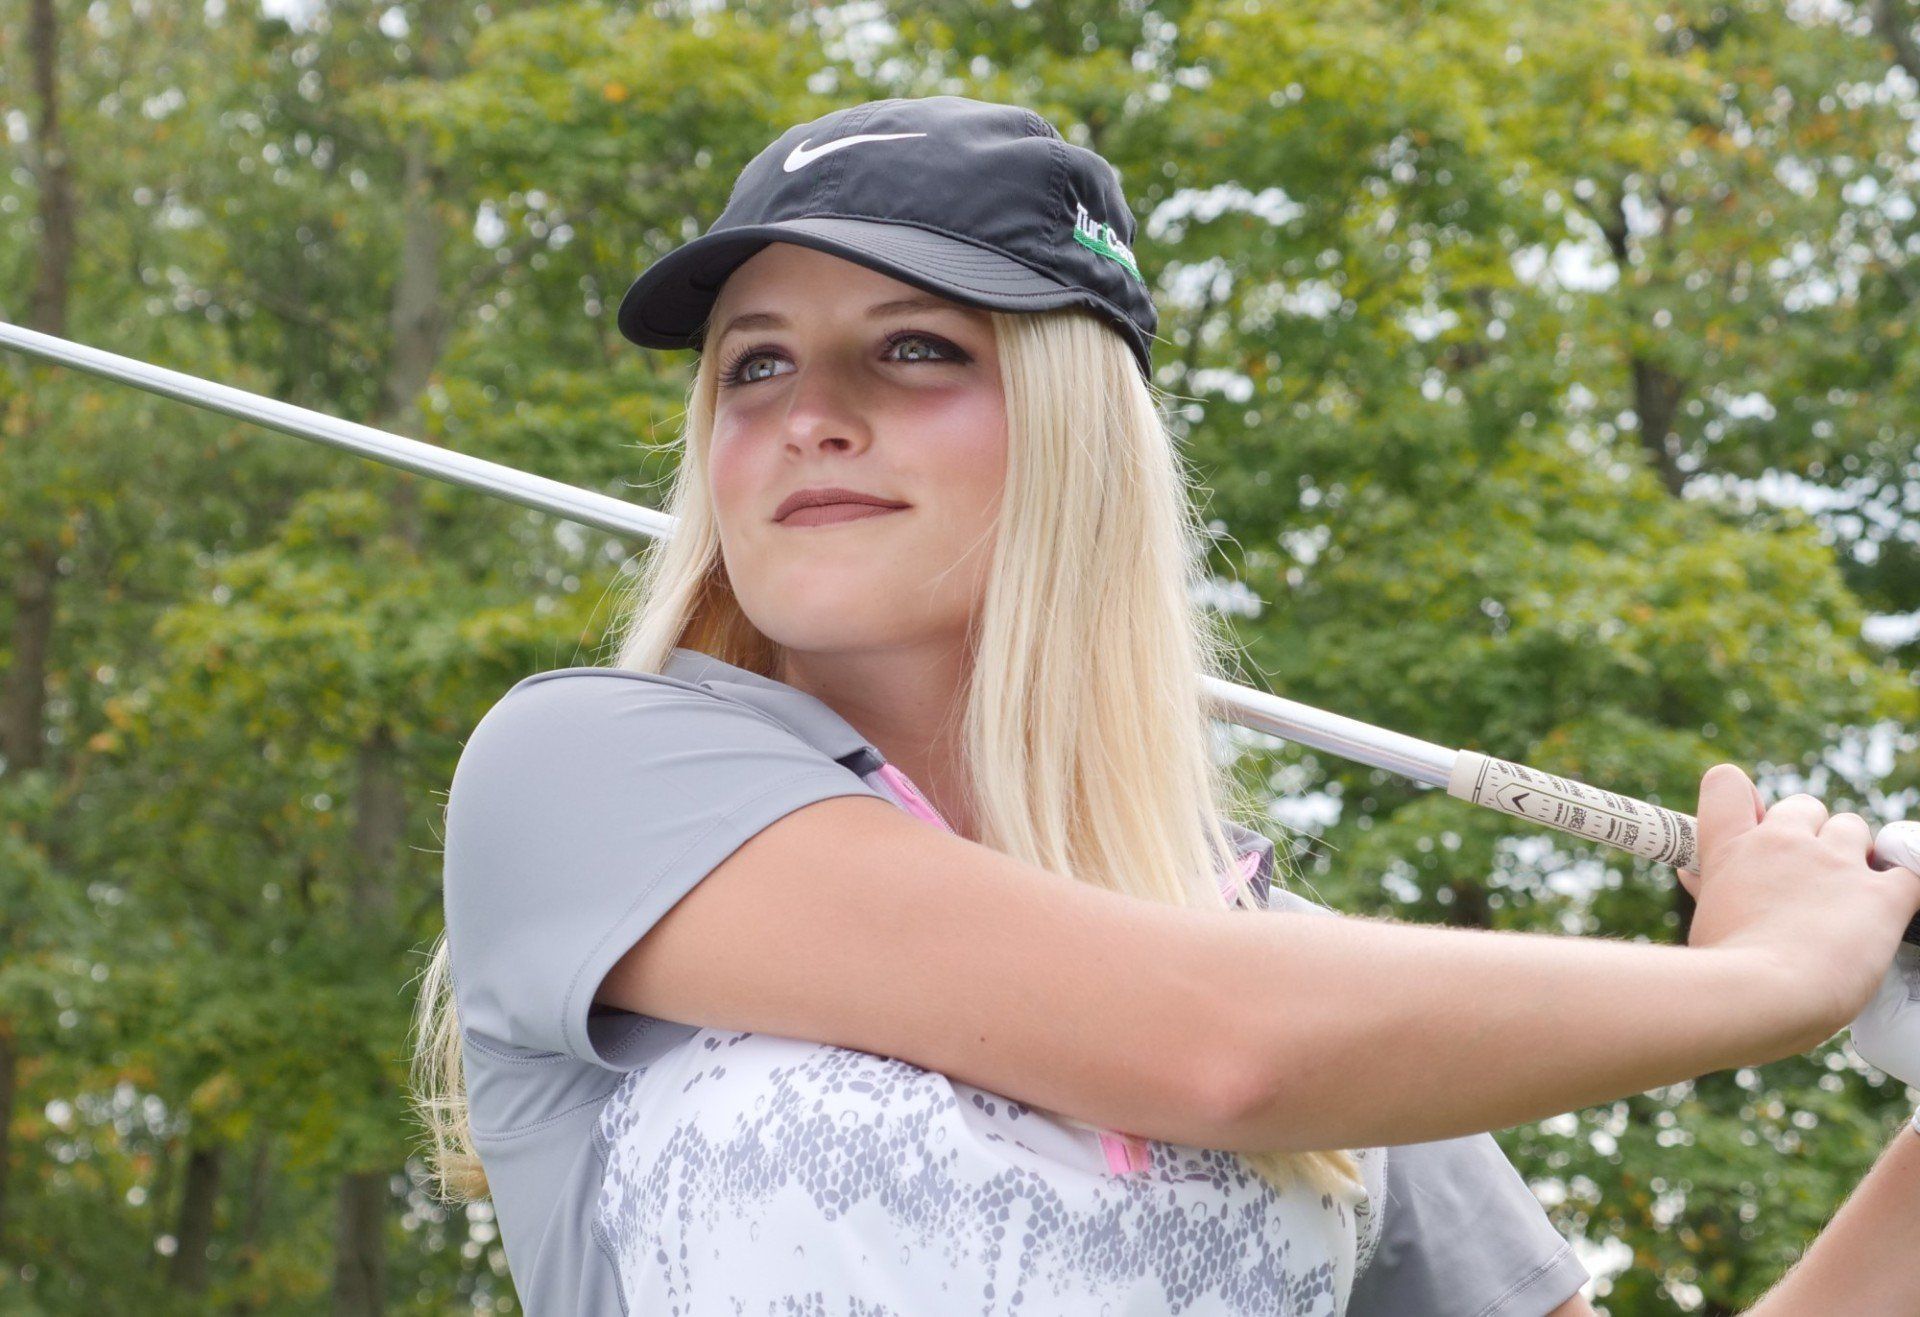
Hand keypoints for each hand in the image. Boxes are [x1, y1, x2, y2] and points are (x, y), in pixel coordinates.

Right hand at [1676, 766, 1919, 1037]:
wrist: (1762, 995)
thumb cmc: (1721, 970)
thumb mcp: (1705, 923)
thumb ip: (1708, 889)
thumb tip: (1690, 871)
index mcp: (1733, 846)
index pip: (1727, 783)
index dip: (1744, 800)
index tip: (1753, 828)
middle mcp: (1784, 842)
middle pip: (1805, 806)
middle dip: (1808, 833)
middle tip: (1805, 877)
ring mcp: (1836, 864)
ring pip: (1854, 828)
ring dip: (1852, 854)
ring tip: (1846, 897)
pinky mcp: (1882, 894)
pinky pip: (1908, 871)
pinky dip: (1902, 884)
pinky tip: (1889, 909)